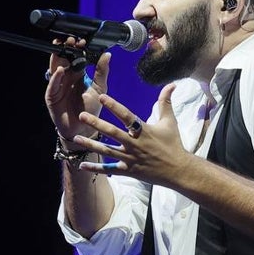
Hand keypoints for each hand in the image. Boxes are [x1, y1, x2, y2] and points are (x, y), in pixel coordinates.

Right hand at [45, 37, 110, 142]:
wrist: (84, 128)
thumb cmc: (91, 109)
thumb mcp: (100, 88)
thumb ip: (102, 72)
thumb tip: (107, 54)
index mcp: (77, 74)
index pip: (75, 57)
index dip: (77, 48)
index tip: (82, 40)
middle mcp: (66, 78)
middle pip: (63, 59)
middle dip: (65, 48)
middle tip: (70, 39)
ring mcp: (58, 86)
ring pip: (55, 68)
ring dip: (57, 58)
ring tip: (62, 48)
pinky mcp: (52, 96)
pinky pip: (52, 85)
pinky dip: (55, 77)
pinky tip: (60, 70)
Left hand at [72, 84, 189, 186]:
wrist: (178, 170)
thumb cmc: (173, 144)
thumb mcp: (170, 121)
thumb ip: (166, 102)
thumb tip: (172, 84)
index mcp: (143, 131)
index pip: (126, 116)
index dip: (114, 106)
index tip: (101, 97)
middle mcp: (135, 144)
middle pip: (112, 132)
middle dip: (96, 124)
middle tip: (81, 116)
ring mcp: (130, 158)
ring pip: (107, 151)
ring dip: (90, 144)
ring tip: (76, 138)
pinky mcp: (128, 170)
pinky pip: (109, 169)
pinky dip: (96, 168)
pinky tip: (82, 165)